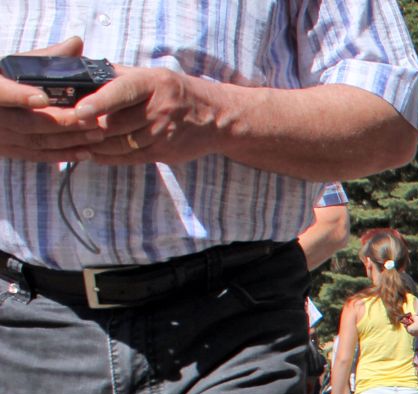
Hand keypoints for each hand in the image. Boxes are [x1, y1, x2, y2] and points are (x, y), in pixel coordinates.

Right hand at [0, 37, 99, 162]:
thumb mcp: (18, 64)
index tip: (43, 98)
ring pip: (34, 141)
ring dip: (68, 140)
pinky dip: (61, 155)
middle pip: (26, 122)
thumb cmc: (5, 77)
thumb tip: (77, 42)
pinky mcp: (6, 149)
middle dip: (62, 123)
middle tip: (92, 121)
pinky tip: (86, 153)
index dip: (19, 96)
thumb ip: (47, 56)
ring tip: (97, 135)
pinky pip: (34, 156)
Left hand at [57, 65, 223, 166]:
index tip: (81, 110)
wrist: (218, 118)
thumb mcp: (154, 76)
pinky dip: (107, 157)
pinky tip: (92, 153)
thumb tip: (84, 76)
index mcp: (154, 83)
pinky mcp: (164, 153)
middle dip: (87, 127)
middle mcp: (160, 109)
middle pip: (115, 122)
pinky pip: (129, 158)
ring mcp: (163, 134)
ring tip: (73, 141)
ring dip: (94, 144)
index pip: (122, 91)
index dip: (100, 102)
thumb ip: (121, 77)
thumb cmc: (178, 93)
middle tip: (63, 127)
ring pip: (119, 143)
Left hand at [405, 316, 417, 341]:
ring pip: (412, 329)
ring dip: (413, 326)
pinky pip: (415, 331)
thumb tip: (410, 316)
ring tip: (417, 322)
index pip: (405, 324)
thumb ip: (411, 316)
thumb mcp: (416, 317)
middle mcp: (411, 333)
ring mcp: (415, 335)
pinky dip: (416, 328)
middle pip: (408, 327)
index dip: (407, 320)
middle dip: (410, 323)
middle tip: (413, 319)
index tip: (410, 318)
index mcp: (408, 329)